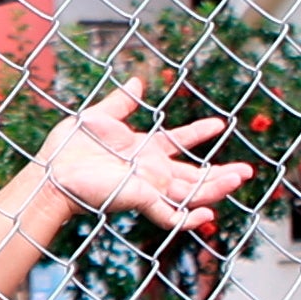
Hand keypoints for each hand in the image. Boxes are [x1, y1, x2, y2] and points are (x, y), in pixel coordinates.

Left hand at [29, 81, 260, 233]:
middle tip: (246, 171)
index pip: (179, 142)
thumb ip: (121, 103)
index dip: (199, 133)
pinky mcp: (141, 202)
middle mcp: (151, 172)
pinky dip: (189, 217)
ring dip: (216, 188)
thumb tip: (137, 83)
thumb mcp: (99, 117)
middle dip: (221, 174)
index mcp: (144, 150)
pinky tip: (207, 212)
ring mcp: (148, 189)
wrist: (53, 171)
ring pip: (191, 193)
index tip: (220, 124)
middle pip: (194, 176)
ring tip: (239, 179)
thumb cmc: (69, 148)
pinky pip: (171, 215)